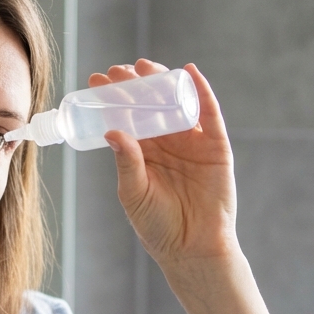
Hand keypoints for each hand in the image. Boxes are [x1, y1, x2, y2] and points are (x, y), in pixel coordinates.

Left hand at [90, 60, 237, 268]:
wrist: (193, 247)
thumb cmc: (157, 225)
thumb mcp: (134, 192)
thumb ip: (126, 162)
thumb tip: (112, 131)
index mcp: (144, 153)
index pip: (127, 117)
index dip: (114, 98)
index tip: (97, 80)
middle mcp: (167, 143)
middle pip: (150, 105)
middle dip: (135, 85)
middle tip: (118, 70)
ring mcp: (192, 143)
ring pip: (176, 103)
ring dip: (163, 81)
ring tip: (145, 66)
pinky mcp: (216, 147)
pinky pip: (210, 114)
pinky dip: (201, 91)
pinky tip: (189, 73)